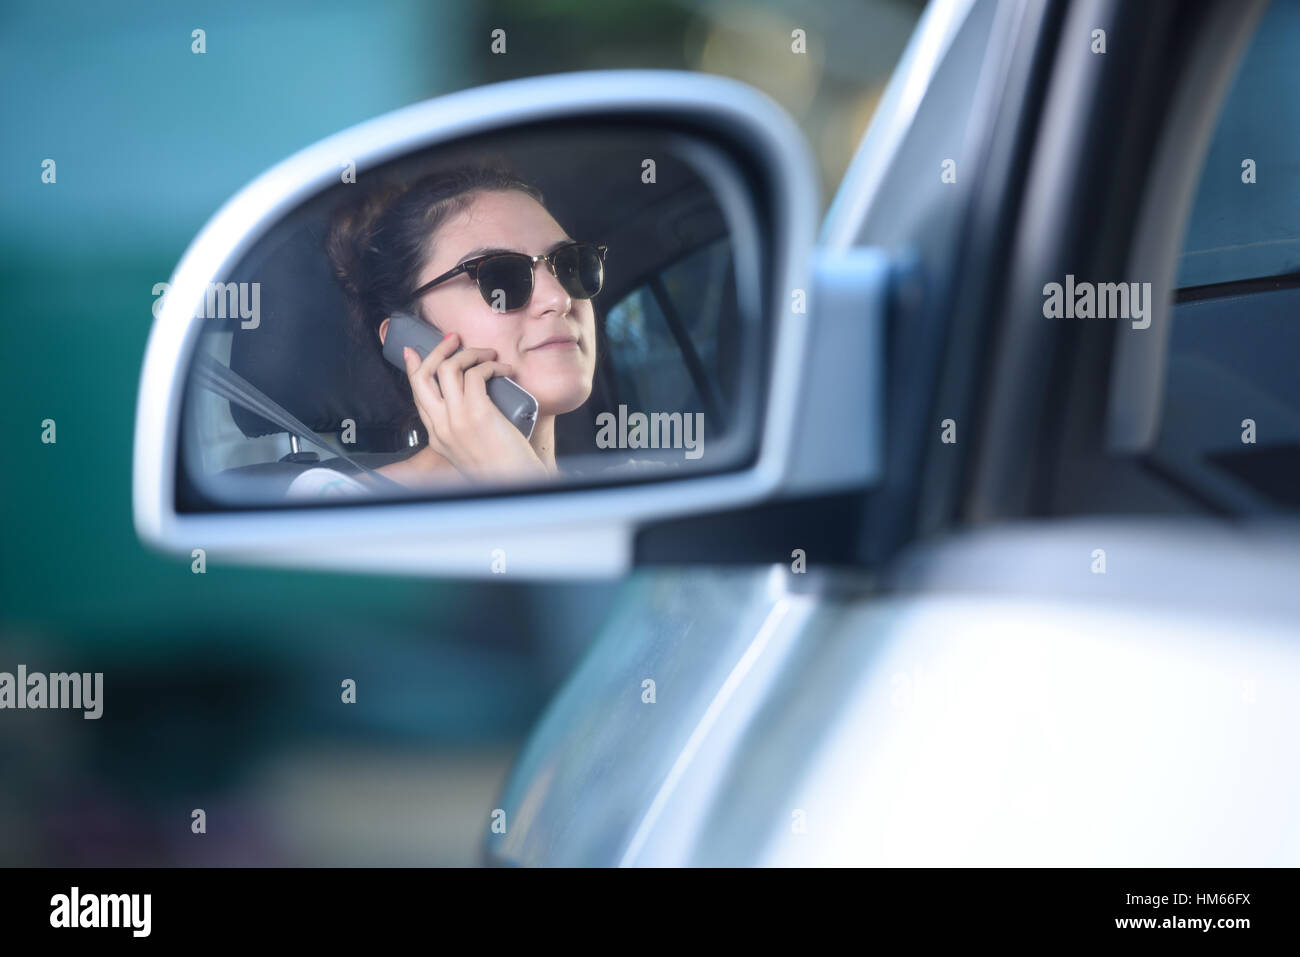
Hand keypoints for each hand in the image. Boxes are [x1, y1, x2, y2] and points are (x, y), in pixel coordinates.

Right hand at [401, 332, 548, 480]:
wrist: (514, 484)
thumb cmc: (501, 469)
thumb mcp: (470, 450)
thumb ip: (462, 428)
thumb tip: (474, 397)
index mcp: (436, 437)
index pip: (417, 395)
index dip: (414, 369)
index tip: (413, 351)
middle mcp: (441, 427)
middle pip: (424, 376)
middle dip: (436, 350)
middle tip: (453, 338)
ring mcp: (456, 419)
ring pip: (448, 368)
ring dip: (469, 353)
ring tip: (488, 354)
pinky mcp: (477, 413)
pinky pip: (476, 374)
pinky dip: (490, 365)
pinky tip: (504, 369)